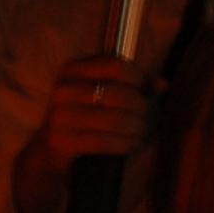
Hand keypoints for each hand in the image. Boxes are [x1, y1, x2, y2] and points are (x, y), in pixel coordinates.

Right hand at [33, 55, 155, 176]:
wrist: (50, 147)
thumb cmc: (85, 115)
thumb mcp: (103, 92)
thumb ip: (133, 85)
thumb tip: (162, 85)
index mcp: (72, 70)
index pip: (115, 65)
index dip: (138, 78)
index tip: (145, 92)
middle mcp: (62, 90)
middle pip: (118, 94)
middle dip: (142, 108)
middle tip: (150, 118)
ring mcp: (59, 116)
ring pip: (115, 119)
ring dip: (137, 129)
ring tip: (143, 133)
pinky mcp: (61, 141)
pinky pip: (105, 141)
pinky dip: (125, 144)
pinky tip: (132, 145)